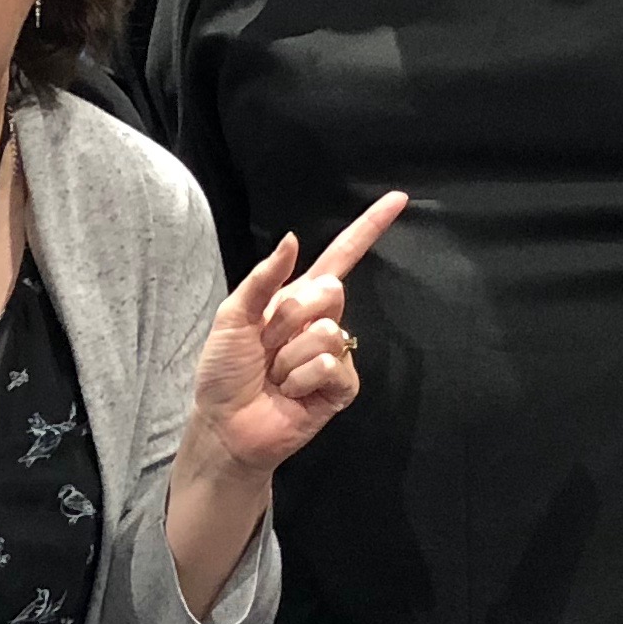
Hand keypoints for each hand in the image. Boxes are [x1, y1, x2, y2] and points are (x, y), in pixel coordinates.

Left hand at [187, 193, 409, 479]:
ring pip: (327, 332)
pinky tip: (290, 392)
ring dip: (289, 355)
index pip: (340, 257)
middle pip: (329, 291)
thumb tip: (293, 239)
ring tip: (275, 375)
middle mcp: (321, 321)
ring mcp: (335, 354)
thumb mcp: (233, 316)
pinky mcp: (341, 386)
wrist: (225, 424)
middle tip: (266, 345)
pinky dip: (301, 378)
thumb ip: (263, 278)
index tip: (398, 199)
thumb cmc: (225, 371)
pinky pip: (330, 364)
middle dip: (288, 318)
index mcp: (296, 298)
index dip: (368, 229)